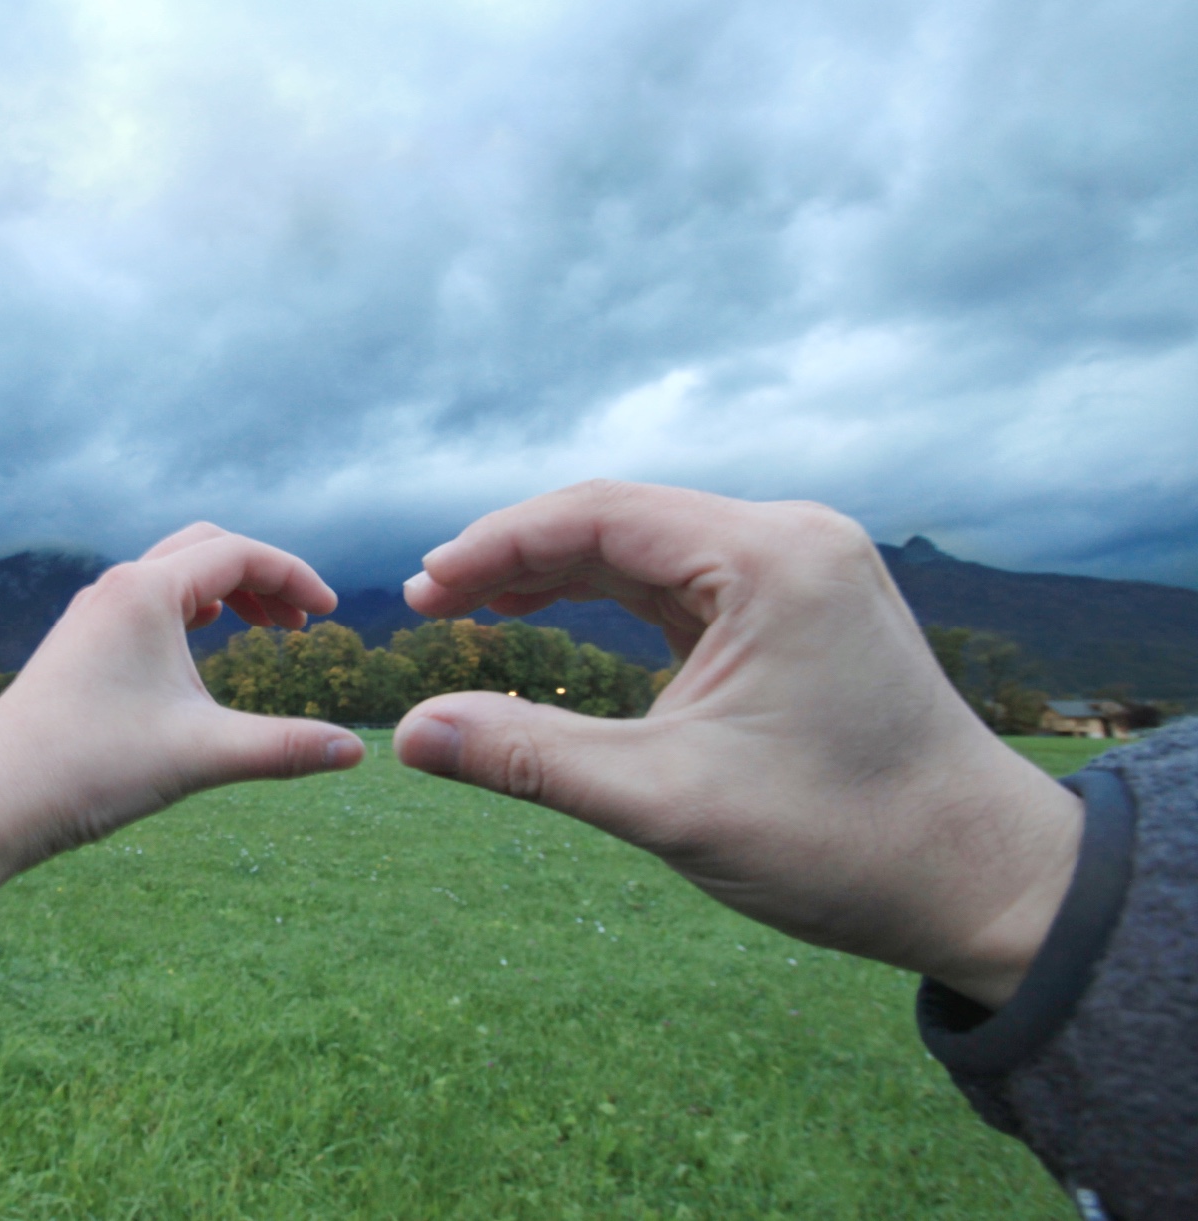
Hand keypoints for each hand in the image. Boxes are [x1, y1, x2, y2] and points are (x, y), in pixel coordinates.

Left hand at [0, 524, 365, 914]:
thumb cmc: (88, 768)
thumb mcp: (201, 755)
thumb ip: (284, 748)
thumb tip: (356, 754)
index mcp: (146, 591)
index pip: (239, 552)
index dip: (295, 577)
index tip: (330, 617)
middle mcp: (115, 589)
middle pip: (204, 548)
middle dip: (262, 575)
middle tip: (300, 623)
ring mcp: (91, 616)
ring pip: (171, 575)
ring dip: (225, 592)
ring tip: (264, 632)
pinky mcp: (77, 646)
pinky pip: (144, 603)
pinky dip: (187, 611)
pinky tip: (198, 648)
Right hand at [392, 481, 1082, 1008]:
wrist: (987, 885)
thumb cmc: (848, 842)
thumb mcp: (670, 801)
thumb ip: (531, 757)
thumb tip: (410, 733)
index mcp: (774, 557)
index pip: (602, 513)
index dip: (497, 544)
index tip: (423, 593)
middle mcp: (793, 541)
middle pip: (622, 519)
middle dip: (520, 556)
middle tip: (433, 604)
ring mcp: (803, 573)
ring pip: (650, 548)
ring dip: (562, 574)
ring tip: (475, 609)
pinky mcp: (802, 611)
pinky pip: (684, 583)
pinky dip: (613, 599)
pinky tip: (555, 619)